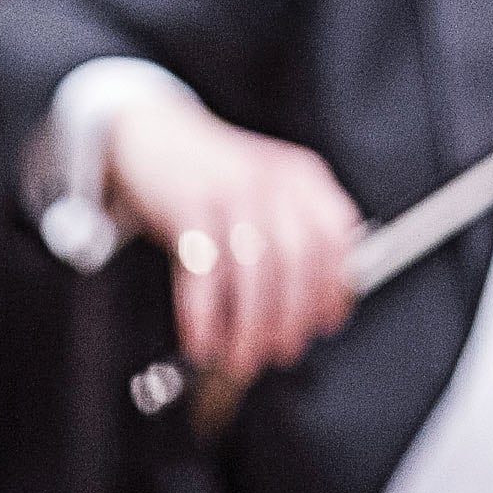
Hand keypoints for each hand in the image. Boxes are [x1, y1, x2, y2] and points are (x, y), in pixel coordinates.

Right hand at [106, 93, 362, 383]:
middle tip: (281, 351)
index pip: (337, 235)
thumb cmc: (215, 181)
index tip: (325, 323)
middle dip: (292, 316)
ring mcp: (230, 190)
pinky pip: (203, 270)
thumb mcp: (267, 194)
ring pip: (254, 270)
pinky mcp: (188, 205)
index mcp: (302, 177)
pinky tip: (202, 339)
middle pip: (298, 257)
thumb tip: (316, 313)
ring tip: (241, 357)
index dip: (336, 286)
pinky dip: (204, 315)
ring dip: (250, 326)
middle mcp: (272, 180)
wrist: (154, 135)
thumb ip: (295, 239)